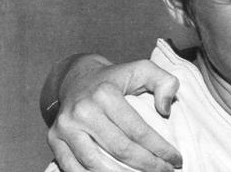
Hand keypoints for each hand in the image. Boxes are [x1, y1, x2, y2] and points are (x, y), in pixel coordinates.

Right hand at [46, 56, 181, 171]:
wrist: (79, 77)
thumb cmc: (117, 78)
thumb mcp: (145, 69)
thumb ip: (165, 83)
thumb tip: (165, 111)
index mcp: (106, 94)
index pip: (138, 130)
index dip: (160, 149)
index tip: (176, 160)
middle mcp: (83, 111)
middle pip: (120, 149)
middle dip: (148, 165)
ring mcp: (65, 127)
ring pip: (96, 164)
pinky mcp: (54, 139)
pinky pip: (73, 168)